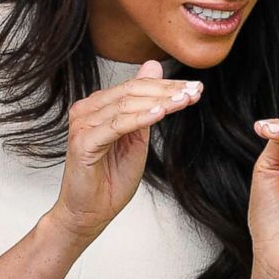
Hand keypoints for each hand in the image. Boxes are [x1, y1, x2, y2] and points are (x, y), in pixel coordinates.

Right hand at [51, 60, 200, 240]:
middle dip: (167, 91)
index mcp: (99, 105)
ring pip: (126, 105)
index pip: (136, 87)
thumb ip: (146, 104)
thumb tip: (154, 66)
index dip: (167, 86)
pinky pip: (116, 125)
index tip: (196, 88)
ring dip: (159, 102)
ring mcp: (83, 124)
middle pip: (132, 92)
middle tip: (195, 91)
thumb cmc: (112, 177)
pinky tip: (160, 114)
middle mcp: (87, 109)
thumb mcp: (137, 136)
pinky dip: (140, 118)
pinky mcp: (83, 142)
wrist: (90, 212)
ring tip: (184, 101)